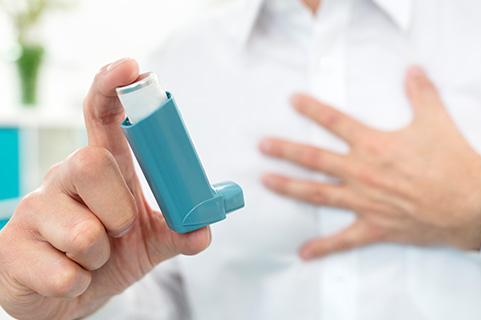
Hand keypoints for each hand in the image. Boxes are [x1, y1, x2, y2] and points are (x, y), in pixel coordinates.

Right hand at [0, 58, 210, 319]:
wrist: (65, 294)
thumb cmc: (108, 256)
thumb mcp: (149, 242)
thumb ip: (177, 232)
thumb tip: (204, 229)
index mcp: (101, 168)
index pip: (100, 116)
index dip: (112, 89)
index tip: (131, 68)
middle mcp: (64, 177)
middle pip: (91, 163)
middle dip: (118, 209)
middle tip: (119, 231)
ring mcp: (34, 208)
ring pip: (82, 230)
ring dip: (100, 256)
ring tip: (91, 259)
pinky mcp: (9, 247)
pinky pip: (62, 272)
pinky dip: (79, 283)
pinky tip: (69, 277)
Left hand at [260, 66, 480, 259]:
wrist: (473, 204)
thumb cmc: (454, 163)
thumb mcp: (436, 121)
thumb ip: (421, 93)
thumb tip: (413, 70)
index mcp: (373, 145)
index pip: (334, 122)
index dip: (311, 109)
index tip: (292, 101)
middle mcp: (362, 172)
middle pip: (314, 159)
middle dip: (285, 150)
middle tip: (262, 146)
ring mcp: (364, 201)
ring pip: (317, 193)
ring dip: (289, 187)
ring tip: (267, 181)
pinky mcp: (374, 227)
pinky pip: (343, 240)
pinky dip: (323, 248)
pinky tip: (303, 252)